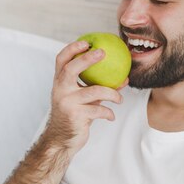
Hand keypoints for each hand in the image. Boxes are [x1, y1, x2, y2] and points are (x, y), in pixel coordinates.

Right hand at [42, 40, 125, 155]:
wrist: (62, 140)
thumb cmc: (76, 115)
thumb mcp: (84, 98)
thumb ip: (100, 86)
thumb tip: (124, 77)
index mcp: (60, 83)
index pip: (61, 60)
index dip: (72, 49)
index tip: (87, 42)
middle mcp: (60, 90)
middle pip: (71, 69)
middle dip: (87, 59)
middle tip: (103, 53)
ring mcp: (66, 103)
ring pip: (94, 91)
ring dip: (112, 94)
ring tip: (120, 99)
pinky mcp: (75, 116)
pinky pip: (99, 110)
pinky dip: (108, 113)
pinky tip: (112, 116)